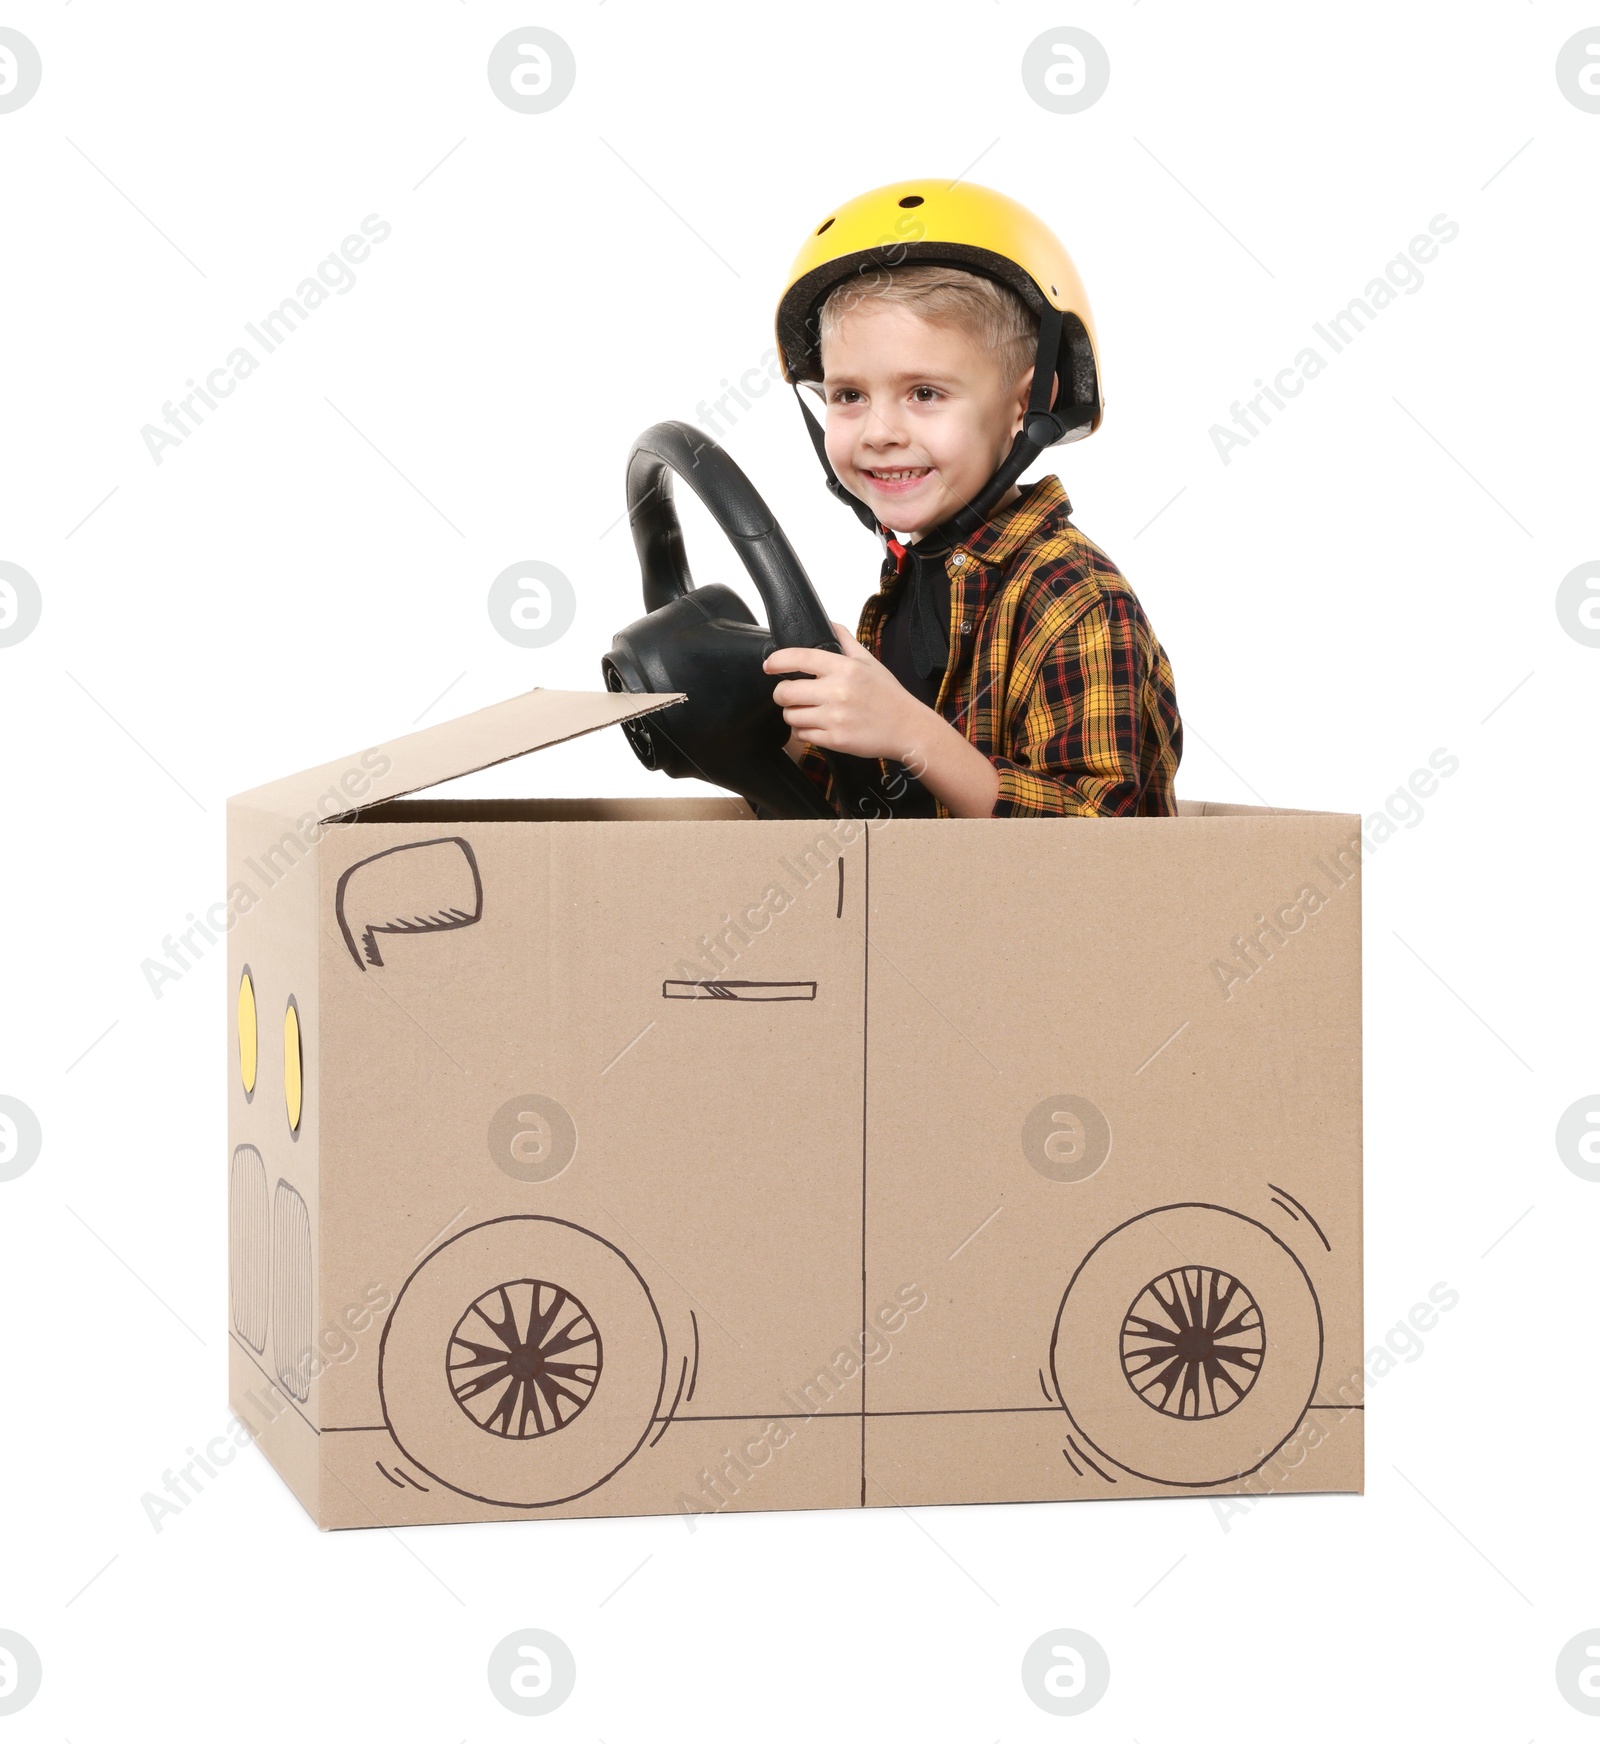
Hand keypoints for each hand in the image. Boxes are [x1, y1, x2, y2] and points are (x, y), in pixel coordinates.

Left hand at [764, 620, 926, 762]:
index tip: (769, 665)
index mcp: (844, 668)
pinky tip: (816, 726)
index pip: (799, 657)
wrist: (908, 727)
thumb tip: (828, 622)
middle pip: (785, 692)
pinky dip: (803, 731)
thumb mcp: (869, 661)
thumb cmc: (888, 694)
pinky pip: (802, 735)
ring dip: (793, 714)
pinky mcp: (835, 740)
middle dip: (782, 694)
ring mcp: (835, 717)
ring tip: (806, 712)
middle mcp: (837, 691)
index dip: (777, 661)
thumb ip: (845, 640)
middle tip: (791, 695)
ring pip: (790, 715)